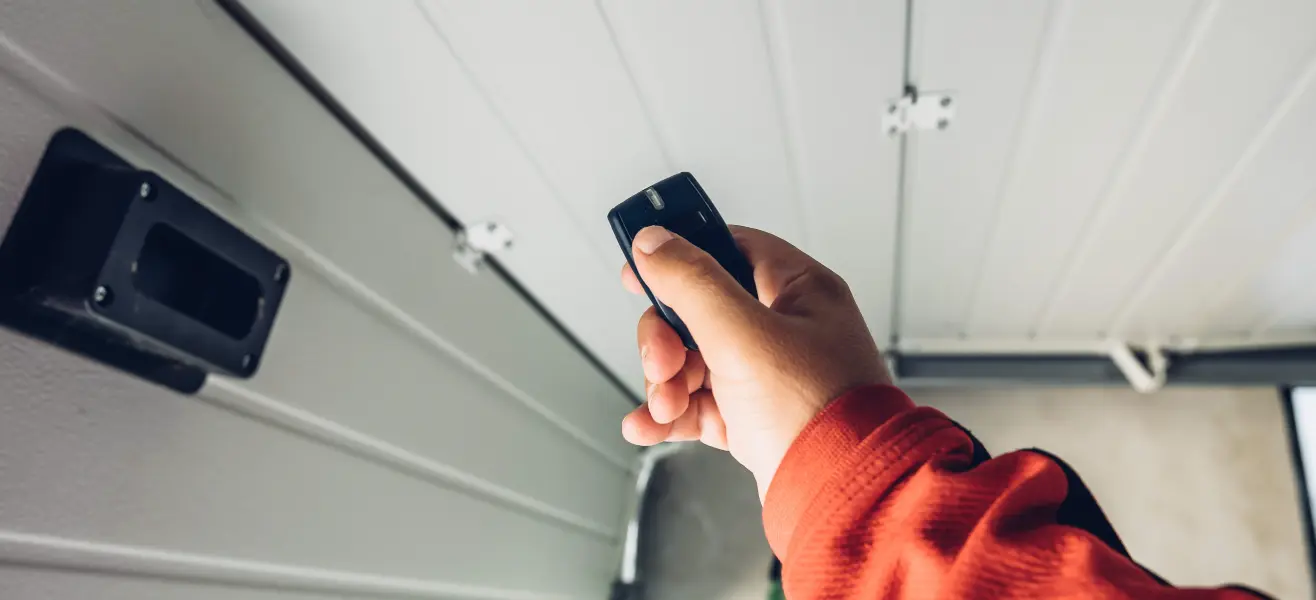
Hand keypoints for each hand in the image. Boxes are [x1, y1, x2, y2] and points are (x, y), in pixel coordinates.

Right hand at [621, 225, 891, 496]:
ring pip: (693, 360)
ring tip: (664, 407)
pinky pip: (699, 404)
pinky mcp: (754, 418)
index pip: (731, 248)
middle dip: (666, 341)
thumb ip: (693, 283)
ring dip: (665, 382)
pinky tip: (648, 426)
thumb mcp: (743, 334)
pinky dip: (670, 414)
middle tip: (661, 363)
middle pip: (699, 312)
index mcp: (800, 291)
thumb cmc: (815, 412)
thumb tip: (654, 242)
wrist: (839, 495)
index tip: (640, 269)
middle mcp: (786, 329)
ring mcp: (769, 376)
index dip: (682, 255)